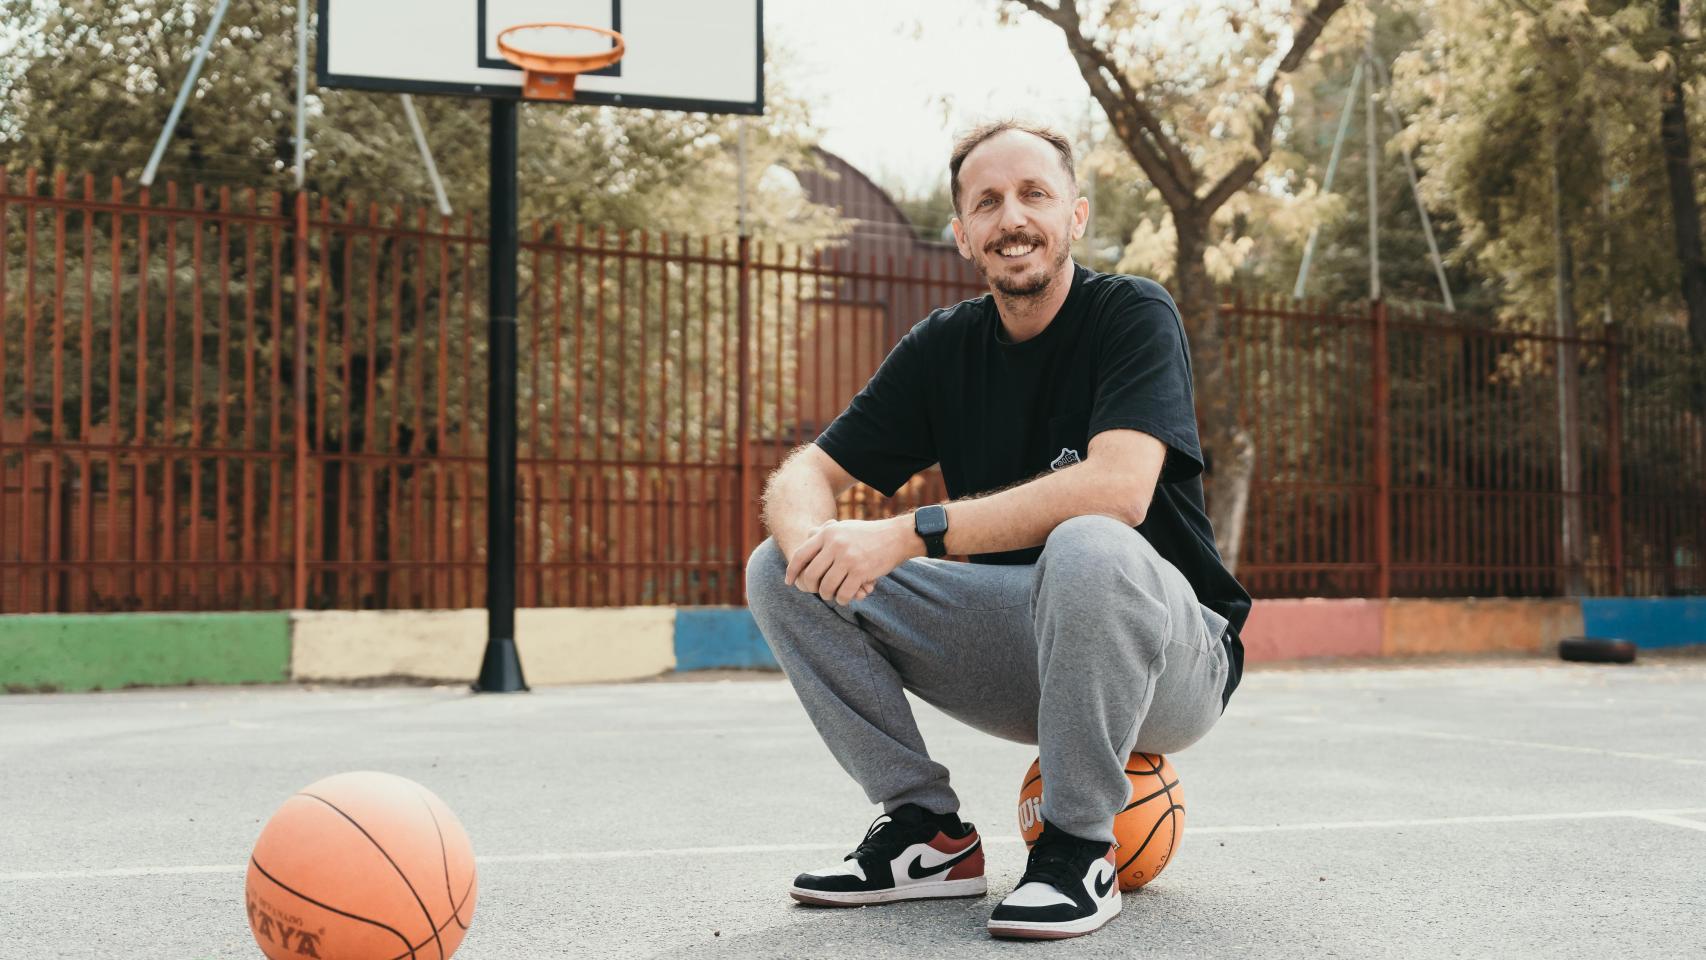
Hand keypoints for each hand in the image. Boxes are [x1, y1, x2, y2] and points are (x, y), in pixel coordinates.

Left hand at [785, 517, 914, 605]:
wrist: (896, 536)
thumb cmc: (868, 534)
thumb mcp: (844, 528)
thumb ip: (825, 532)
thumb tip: (805, 536)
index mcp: (828, 533)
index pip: (800, 555)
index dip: (792, 571)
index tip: (789, 582)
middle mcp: (835, 544)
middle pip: (811, 575)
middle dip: (811, 588)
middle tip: (817, 592)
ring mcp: (847, 558)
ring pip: (826, 587)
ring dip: (828, 596)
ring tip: (833, 595)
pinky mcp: (861, 571)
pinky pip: (843, 594)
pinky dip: (842, 599)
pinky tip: (845, 598)